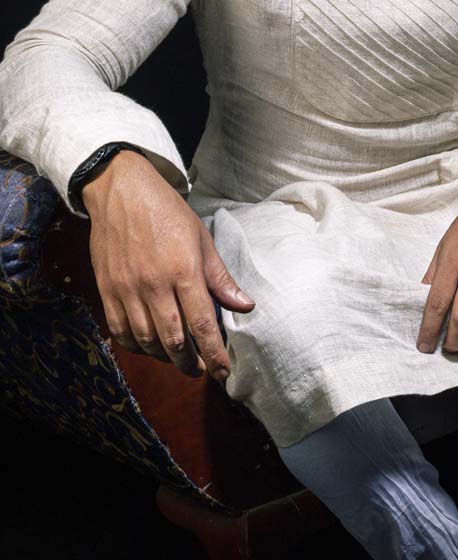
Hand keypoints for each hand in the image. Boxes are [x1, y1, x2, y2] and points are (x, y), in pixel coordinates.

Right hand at [82, 149, 254, 380]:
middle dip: (190, 363)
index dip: (214, 354)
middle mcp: (154, 284)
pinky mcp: (107, 290)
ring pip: (146, 340)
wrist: (121, 190)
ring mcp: (127, 289)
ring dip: (165, 358)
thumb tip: (245, 305)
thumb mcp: (201, 238)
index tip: (224, 373)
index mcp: (183, 270)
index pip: (202, 324)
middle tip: (201, 370)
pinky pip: (120, 331)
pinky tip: (149, 347)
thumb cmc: (167, 211)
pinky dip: (136, 346)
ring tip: (179, 359)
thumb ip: (220, 277)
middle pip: (173, 340)